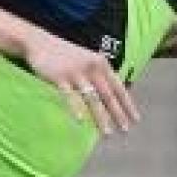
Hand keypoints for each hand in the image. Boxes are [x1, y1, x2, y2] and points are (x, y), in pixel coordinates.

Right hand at [24, 33, 139, 135]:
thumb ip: (101, 76)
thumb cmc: (67, 56)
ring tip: (107, 133)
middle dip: (118, 114)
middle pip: (108, 95)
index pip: (119, 87)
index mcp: (102, 64)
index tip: (136, 120)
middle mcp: (92, 68)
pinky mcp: (60, 77)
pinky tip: (81, 121)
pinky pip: (70, 95)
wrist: (40, 43)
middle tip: (125, 130)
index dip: (128, 104)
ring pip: (92, 99)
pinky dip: (76, 108)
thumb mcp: (89, 61)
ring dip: (101, 117)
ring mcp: (76, 72)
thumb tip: (115, 97)